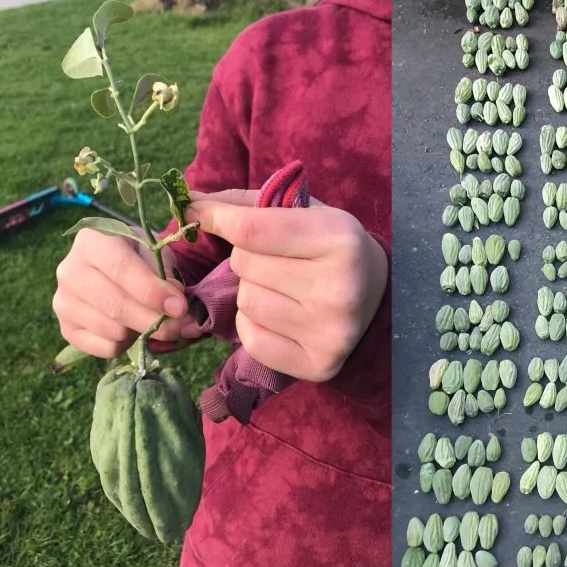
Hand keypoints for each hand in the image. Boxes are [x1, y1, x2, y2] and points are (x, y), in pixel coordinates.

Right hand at [52, 228, 200, 357]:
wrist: (111, 266)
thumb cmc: (138, 256)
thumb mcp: (155, 253)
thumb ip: (166, 274)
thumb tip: (175, 306)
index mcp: (92, 241)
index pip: (121, 269)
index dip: (153, 292)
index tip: (179, 307)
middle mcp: (70, 271)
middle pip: (115, 306)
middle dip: (155, 320)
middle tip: (182, 325)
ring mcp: (63, 301)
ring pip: (113, 330)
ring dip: (142, 332)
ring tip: (152, 318)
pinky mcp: (66, 328)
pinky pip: (106, 348)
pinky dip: (128, 344)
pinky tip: (132, 327)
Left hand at [186, 190, 387, 381]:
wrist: (378, 293)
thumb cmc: (331, 244)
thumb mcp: (304, 211)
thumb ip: (247, 204)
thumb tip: (189, 202)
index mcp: (339, 239)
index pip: (251, 230)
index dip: (216, 218)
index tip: (199, 212)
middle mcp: (339, 288)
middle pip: (244, 266)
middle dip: (247, 258)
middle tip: (275, 260)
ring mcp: (331, 332)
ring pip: (245, 302)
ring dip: (251, 292)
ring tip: (282, 288)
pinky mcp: (320, 365)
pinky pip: (252, 339)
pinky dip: (255, 325)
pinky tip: (282, 317)